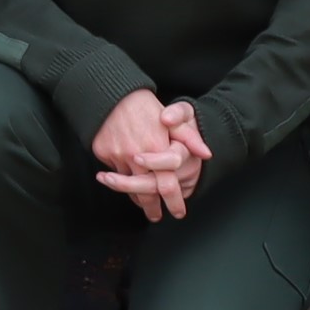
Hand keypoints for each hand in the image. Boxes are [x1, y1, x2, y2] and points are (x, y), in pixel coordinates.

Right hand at [90, 90, 208, 221]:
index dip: (174, 200)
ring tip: (142, 204)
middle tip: (156, 216)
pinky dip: (120, 178)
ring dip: (135, 196)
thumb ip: (190, 138)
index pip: (167, 183)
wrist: (112, 93)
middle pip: (146, 192)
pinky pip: (113, 171)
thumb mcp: (174, 118)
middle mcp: (137, 155)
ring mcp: (118, 155)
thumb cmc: (145, 105)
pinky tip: (125, 181)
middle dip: (152, 208)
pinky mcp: (103, 152)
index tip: (178, 212)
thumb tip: (206, 154)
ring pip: (128, 185)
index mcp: (157, 147)